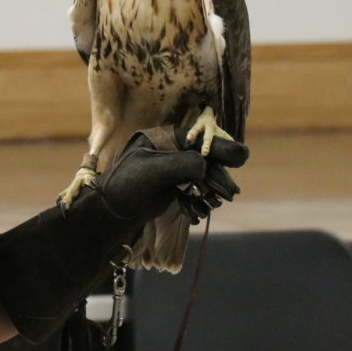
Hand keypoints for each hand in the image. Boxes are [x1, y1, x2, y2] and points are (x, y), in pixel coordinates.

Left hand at [97, 128, 248, 223]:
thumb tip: (207, 165)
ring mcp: (172, 169)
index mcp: (162, 138)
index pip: (196, 139)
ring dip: (210, 191)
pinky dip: (199, 201)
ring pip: (202, 176)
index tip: (240, 156)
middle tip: (230, 193)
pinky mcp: (173, 187)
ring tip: (214, 204)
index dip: (219, 146)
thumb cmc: (126, 185)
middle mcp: (169, 150)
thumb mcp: (153, 170)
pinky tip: (198, 211)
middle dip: (217, 176)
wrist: (111, 212)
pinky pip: (195, 190)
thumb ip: (183, 164)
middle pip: (203, 158)